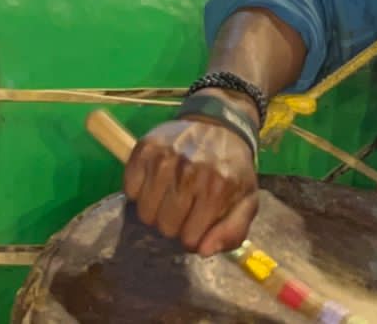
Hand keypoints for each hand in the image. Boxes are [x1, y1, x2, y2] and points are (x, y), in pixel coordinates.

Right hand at [123, 115, 258, 254]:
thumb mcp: (246, 201)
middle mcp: (189, 173)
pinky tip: (156, 182)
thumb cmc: (232, 168)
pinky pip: (130, 191)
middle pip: (165, 228)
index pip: (189, 239)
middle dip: (175, 224)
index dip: (194, 235)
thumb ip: (232, 232)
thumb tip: (203, 251)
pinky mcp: (145, 149)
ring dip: (156, 211)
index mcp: (217, 189)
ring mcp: (164, 159)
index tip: (198, 221)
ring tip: (170, 196)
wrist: (220, 125)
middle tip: (184, 207)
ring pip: (145, 214)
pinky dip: (139, 192)